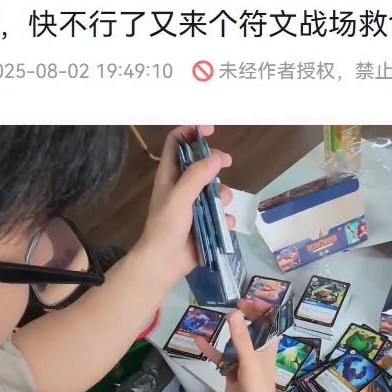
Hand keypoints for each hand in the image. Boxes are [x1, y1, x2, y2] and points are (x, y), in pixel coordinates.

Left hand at [133, 125, 234, 284]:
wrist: (165, 263)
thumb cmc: (166, 228)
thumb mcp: (180, 197)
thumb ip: (198, 175)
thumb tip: (218, 157)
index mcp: (170, 176)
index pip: (177, 143)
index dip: (191, 132)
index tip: (209, 128)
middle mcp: (182, 187)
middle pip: (202, 164)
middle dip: (215, 164)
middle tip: (226, 163)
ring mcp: (195, 205)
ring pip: (216, 189)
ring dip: (223, 194)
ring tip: (221, 205)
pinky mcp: (206, 223)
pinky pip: (222, 214)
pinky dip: (226, 218)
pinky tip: (224, 225)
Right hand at [196, 299, 277, 391]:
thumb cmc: (257, 386)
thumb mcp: (249, 359)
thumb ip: (241, 337)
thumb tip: (233, 312)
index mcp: (268, 346)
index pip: (269, 322)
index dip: (262, 309)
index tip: (249, 299)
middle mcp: (258, 350)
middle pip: (251, 328)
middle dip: (244, 316)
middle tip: (234, 304)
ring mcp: (244, 359)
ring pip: (234, 341)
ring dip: (226, 330)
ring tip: (217, 317)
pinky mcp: (231, 369)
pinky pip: (220, 355)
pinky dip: (211, 348)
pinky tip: (198, 339)